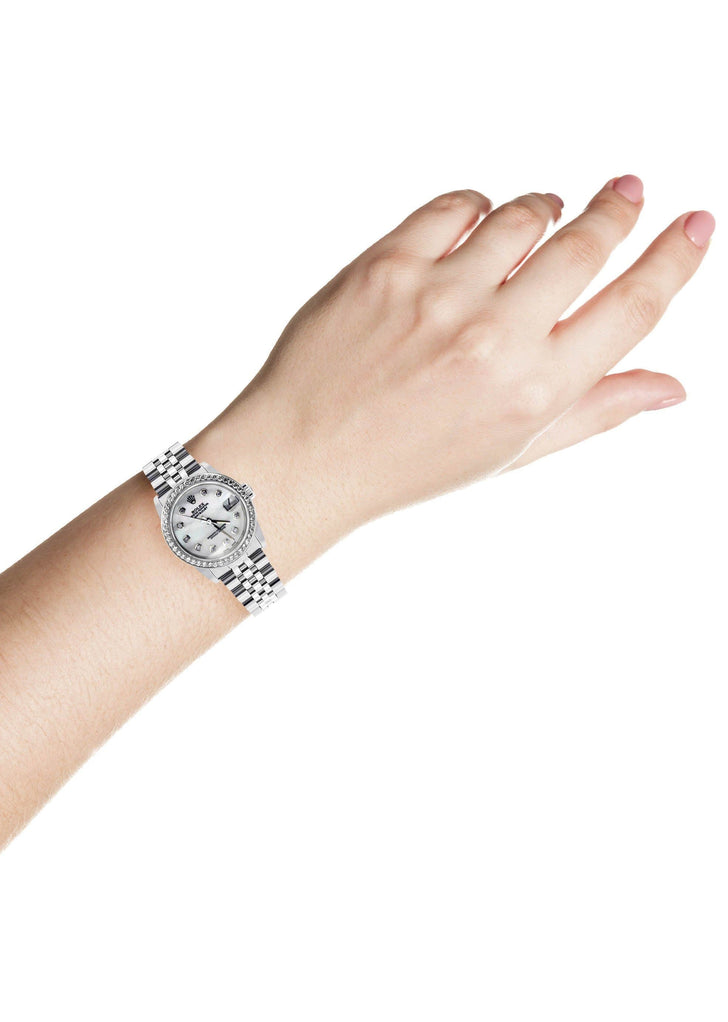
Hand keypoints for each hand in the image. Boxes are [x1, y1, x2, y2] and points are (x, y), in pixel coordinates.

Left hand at [196, 176, 713, 575]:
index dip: (672, 261)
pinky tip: (478, 225)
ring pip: (523, 215)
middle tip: (626, 191)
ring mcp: (438, 296)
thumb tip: (671, 387)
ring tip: (542, 220)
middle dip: (615, 211)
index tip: (695, 225)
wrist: (303, 458)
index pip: (630, 309)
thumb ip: (593, 412)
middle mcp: (494, 338)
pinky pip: (454, 206)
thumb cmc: (407, 463)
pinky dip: (476, 208)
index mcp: (534, 392)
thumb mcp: (509, 453)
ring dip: (542, 210)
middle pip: (584, 246)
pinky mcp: (385, 265)